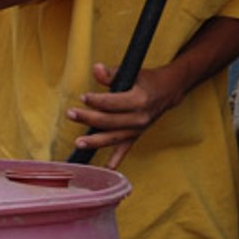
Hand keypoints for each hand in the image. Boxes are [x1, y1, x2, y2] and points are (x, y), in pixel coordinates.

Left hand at [66, 62, 183, 167]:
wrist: (167, 92)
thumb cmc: (147, 80)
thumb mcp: (132, 72)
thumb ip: (112, 73)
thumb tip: (96, 69)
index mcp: (139, 100)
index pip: (113, 103)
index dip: (96, 100)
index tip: (83, 97)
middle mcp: (139, 118)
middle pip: (109, 121)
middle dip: (88, 118)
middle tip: (71, 113)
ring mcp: (137, 130)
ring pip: (113, 138)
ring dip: (95, 141)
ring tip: (78, 143)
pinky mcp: (136, 136)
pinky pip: (124, 150)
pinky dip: (115, 160)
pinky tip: (105, 169)